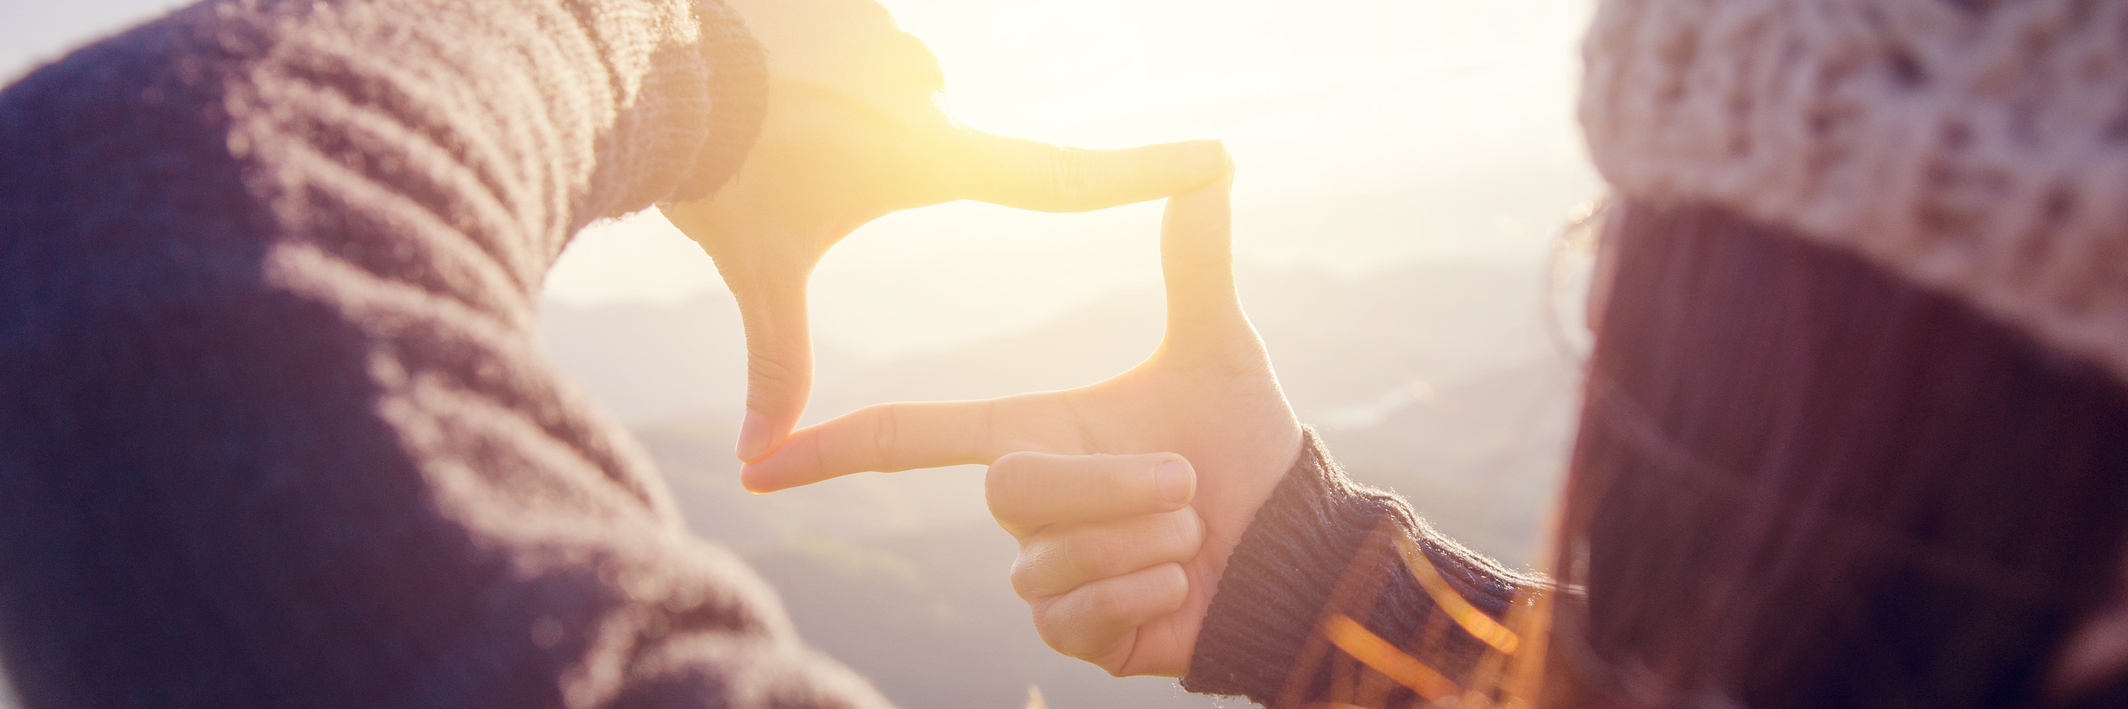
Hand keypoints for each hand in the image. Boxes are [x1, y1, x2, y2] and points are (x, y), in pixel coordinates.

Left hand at [661, 0, 1231, 461]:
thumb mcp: (758, 270)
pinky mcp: (862, 2)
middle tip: (809, 161)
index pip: (1064, 179)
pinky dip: (819, 57)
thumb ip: (775, 358)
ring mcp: (898, 38)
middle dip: (879, 157)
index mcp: (932, 159)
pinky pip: (859, 38)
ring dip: (847, 105)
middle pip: (938, 141)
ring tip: (778, 119)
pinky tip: (766, 71)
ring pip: (894, 84)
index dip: (1146, 175)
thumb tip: (764, 462)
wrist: (656, 69)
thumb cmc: (719, 177)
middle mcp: (932, 93)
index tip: (1216, 158)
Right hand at [740, 175, 1302, 676]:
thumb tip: (1212, 165)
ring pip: (1051, 559)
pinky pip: (1077, 617)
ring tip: (1187, 532)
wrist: (1292, 545)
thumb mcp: (1218, 350)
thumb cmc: (1246, 449)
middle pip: (1010, 489)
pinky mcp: (1071, 636)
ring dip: (1145, 540)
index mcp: (1032, 432)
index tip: (760, 459)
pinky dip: (1145, 593)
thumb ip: (1195, 263)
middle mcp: (1023, 506)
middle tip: (1184, 481)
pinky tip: (1179, 583)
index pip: (913, 438)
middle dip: (1112, 484)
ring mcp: (1041, 575)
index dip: (835, 448)